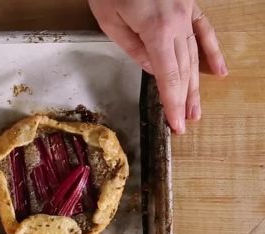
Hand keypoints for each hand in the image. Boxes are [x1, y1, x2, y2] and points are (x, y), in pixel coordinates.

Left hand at [89, 0, 226, 133]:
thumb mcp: (110, 20)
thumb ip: (132, 48)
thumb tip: (150, 68)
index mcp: (156, 29)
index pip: (167, 76)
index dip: (172, 102)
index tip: (175, 124)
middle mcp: (177, 20)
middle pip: (184, 68)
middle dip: (184, 99)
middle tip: (186, 124)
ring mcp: (186, 10)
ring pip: (195, 53)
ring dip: (197, 83)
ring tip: (197, 109)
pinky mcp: (188, 3)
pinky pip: (203, 30)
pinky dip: (212, 50)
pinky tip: (219, 71)